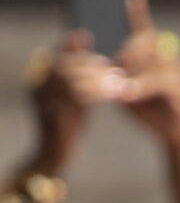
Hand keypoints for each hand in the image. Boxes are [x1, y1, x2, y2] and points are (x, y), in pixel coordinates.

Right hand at [25, 29, 119, 172]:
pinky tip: (114, 94)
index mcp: (39, 80)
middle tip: (114, 67)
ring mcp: (44, 101)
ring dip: (98, 78)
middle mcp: (37, 87)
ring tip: (119, 81)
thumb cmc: (67, 127)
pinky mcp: (54, 115)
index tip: (95, 46)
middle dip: (91, 63)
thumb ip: (79, 79)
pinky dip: (98, 92)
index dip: (72, 45)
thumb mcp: (73, 99)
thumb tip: (95, 57)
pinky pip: (77, 97)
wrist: (55, 157)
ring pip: (71, 79)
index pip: (56, 55)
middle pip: (64, 64)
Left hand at [113, 0, 179, 150]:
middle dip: (126, 54)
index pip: (144, 28)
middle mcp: (170, 56)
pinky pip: (161, 84)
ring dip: (133, 74)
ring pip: (151, 63)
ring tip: (121, 89)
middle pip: (145, 42)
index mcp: (154, 53)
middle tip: (114, 70)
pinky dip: (143, 88)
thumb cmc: (149, 109)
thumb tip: (109, 67)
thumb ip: (117, 75)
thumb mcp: (125, 88)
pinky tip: (130, 92)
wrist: (174, 135)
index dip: (139, 11)